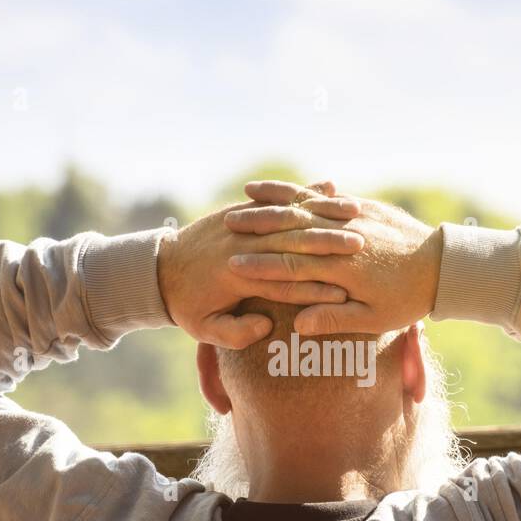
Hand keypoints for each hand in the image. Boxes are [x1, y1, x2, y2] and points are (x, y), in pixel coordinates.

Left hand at [158, 182, 364, 347]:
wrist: (157, 270)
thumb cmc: (185, 305)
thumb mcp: (203, 327)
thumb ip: (235, 333)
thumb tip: (265, 325)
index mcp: (236, 276)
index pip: (285, 281)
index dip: (316, 287)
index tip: (345, 292)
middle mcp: (241, 245)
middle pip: (294, 243)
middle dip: (330, 243)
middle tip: (363, 245)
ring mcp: (239, 223)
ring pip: (289, 216)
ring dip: (324, 214)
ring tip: (356, 214)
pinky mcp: (239, 212)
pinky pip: (275, 200)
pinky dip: (303, 194)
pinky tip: (331, 188)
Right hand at [223, 180, 442, 335]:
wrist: (444, 266)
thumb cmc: (406, 300)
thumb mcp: (373, 320)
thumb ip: (333, 318)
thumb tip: (297, 324)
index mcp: (344, 268)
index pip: (292, 265)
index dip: (260, 266)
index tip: (232, 266)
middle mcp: (345, 236)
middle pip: (292, 228)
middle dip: (257, 225)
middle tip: (225, 225)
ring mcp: (354, 216)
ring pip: (306, 204)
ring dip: (274, 200)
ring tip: (244, 196)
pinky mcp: (363, 206)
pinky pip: (324, 195)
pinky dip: (299, 191)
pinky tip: (280, 188)